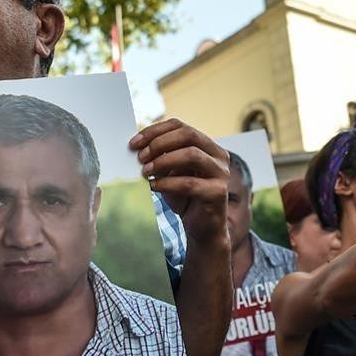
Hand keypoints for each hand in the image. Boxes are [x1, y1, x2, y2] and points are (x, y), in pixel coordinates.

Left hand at [131, 118, 229, 243]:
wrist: (202, 229)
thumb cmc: (186, 198)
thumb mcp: (171, 173)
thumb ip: (161, 158)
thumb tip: (139, 146)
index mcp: (208, 146)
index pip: (181, 126)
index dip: (155, 131)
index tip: (134, 142)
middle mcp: (218, 156)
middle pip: (188, 135)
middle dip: (159, 143)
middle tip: (140, 157)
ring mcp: (221, 173)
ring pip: (191, 155)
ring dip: (163, 161)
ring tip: (145, 172)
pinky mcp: (218, 192)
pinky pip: (188, 183)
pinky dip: (167, 183)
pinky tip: (154, 187)